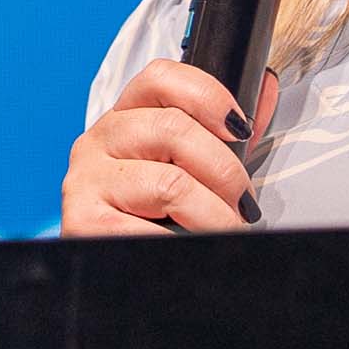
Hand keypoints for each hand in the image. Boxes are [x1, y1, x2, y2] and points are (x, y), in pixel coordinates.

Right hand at [62, 61, 280, 235]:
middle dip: (225, 172)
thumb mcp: (185, 167)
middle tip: (243, 204)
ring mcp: (86, 180)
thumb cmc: (151, 215)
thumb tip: (265, 90)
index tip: (239, 128)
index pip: (160, 78)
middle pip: (173, 129)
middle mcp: (98, 141)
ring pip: (169, 183)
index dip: (208, 96)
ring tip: (225, 229)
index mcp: (123, 118)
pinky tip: (191, 247)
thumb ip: (222, 132)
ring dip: (213, 214)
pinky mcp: (83, 221)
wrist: (110, 271)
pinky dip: (185, 244)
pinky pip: (151, 232)